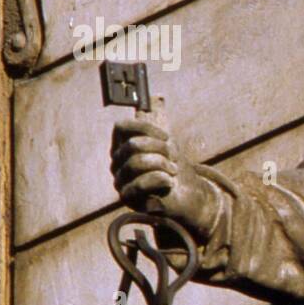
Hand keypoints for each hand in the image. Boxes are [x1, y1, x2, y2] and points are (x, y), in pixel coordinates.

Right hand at [110, 119, 218, 237]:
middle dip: (160, 148)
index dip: (145, 128)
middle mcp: (116, 162)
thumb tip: (152, 106)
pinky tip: (170, 183)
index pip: (121, 128)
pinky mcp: (127, 197)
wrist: (187, 196)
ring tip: (174, 171)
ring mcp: (119, 180)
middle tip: (175, 158)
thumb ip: (155, 131)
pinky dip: (161, 180)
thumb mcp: (168, 145)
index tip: (167, 137)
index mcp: (122, 147)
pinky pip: (140, 183)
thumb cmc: (174, 168)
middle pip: (133, 145)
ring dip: (163, 164)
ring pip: (136, 162)